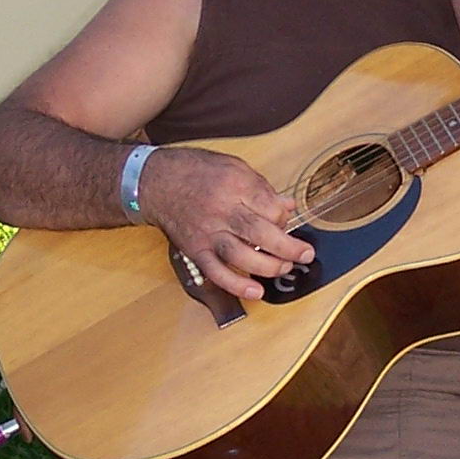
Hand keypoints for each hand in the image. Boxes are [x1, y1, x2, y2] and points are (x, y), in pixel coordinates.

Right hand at [135, 146, 313, 302]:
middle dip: (287, 247)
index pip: (270, 206)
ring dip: (267, 267)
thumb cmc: (195, 171)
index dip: (283, 217)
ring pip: (241, 255)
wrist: (155, 182)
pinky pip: (217, 272)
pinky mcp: (196, 250)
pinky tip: (255, 291)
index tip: (285, 221)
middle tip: (304, 253)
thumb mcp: (233, 167)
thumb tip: (287, 205)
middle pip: (260, 232)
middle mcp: (221, 210)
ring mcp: (207, 233)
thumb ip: (261, 187)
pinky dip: (236, 284)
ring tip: (284, 268)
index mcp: (234, 185)